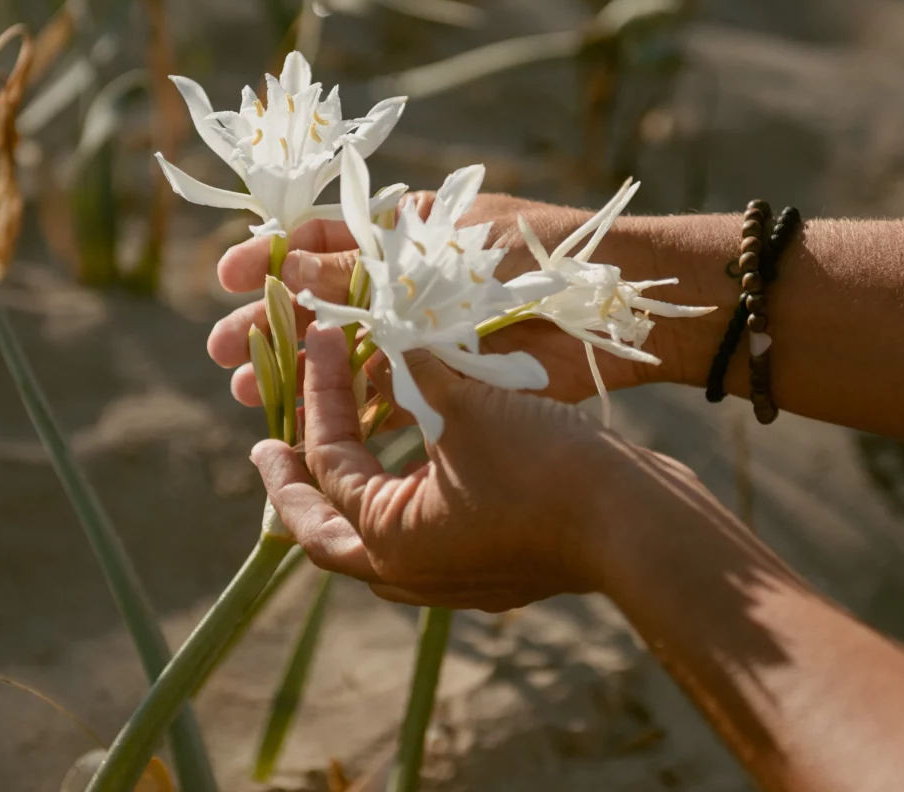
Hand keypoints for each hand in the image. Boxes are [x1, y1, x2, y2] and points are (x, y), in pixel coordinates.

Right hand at [209, 194, 675, 407]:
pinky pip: (385, 394)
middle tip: (220, 350)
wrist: (610, 308)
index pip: (324, 239)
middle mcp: (407, 283)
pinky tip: (310, 424)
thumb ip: (371, 267)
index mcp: (407, 234)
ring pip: (346, 354)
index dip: (274, 257)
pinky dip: (348, 408)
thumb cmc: (534, 258)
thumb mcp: (445, 255)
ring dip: (300, 373)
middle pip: (323, 302)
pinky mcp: (445, 379)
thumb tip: (292, 268)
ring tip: (248, 393)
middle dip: (272, 324)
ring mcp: (424, 333)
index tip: (227, 278)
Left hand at [251, 325, 652, 611]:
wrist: (635, 520)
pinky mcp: (488, 568)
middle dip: (291, 489)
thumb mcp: (468, 406)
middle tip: (267, 450)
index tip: (320, 339)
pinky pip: (417, 537)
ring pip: (370, 542)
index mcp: (390, 540)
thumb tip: (387, 326)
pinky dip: (395, 502)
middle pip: (323, 535)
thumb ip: (417, 368)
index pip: (329, 459)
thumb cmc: (544, 467)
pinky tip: (403, 467)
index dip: (319, 392)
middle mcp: (410, 572)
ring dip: (343, 499)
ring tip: (326, 457)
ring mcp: (451, 577)